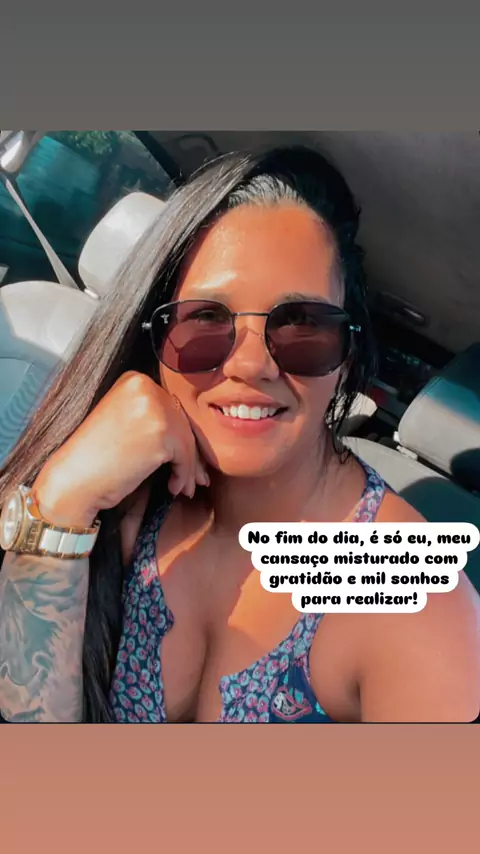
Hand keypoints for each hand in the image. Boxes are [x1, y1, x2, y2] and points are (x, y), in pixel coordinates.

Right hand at [33, 372, 208, 526]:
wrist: (74, 479)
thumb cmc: (96, 457)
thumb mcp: (124, 420)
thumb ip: (153, 415)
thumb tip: (191, 431)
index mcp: (133, 379)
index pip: (170, 405)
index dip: (179, 434)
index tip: (184, 456)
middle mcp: (144, 387)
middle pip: (181, 421)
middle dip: (190, 452)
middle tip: (196, 477)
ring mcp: (153, 408)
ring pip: (186, 439)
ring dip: (189, 467)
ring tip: (185, 486)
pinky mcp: (161, 432)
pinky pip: (185, 456)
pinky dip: (183, 475)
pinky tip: (173, 488)